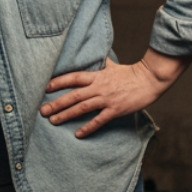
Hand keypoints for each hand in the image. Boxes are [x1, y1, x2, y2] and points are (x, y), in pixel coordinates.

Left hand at [40, 51, 191, 137]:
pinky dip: (87, 127)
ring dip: (66, 115)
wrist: (149, 79)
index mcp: (97, 75)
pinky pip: (98, 120)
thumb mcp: (112, 65)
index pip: (73, 78)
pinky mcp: (115, 109)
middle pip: (73, 95)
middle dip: (56, 103)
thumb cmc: (131, 73)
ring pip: (82, 108)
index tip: (45, 88)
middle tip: (42, 111)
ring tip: (53, 121)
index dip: (58, 82)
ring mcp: (107, 99)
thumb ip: (100, 64)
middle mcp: (99, 87)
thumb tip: (93, 57)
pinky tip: (78, 134)